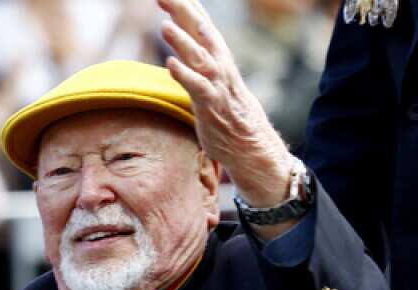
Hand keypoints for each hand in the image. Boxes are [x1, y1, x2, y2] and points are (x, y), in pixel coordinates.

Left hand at [156, 0, 290, 206]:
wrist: (253, 147)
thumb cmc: (231, 115)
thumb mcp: (215, 83)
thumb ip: (200, 64)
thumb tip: (186, 48)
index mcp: (220, 60)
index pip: (202, 27)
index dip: (187, 8)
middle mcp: (220, 67)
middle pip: (200, 33)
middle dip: (182, 12)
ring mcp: (218, 86)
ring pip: (199, 58)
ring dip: (182, 41)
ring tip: (164, 26)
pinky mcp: (212, 107)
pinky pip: (198, 88)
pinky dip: (185, 75)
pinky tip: (170, 64)